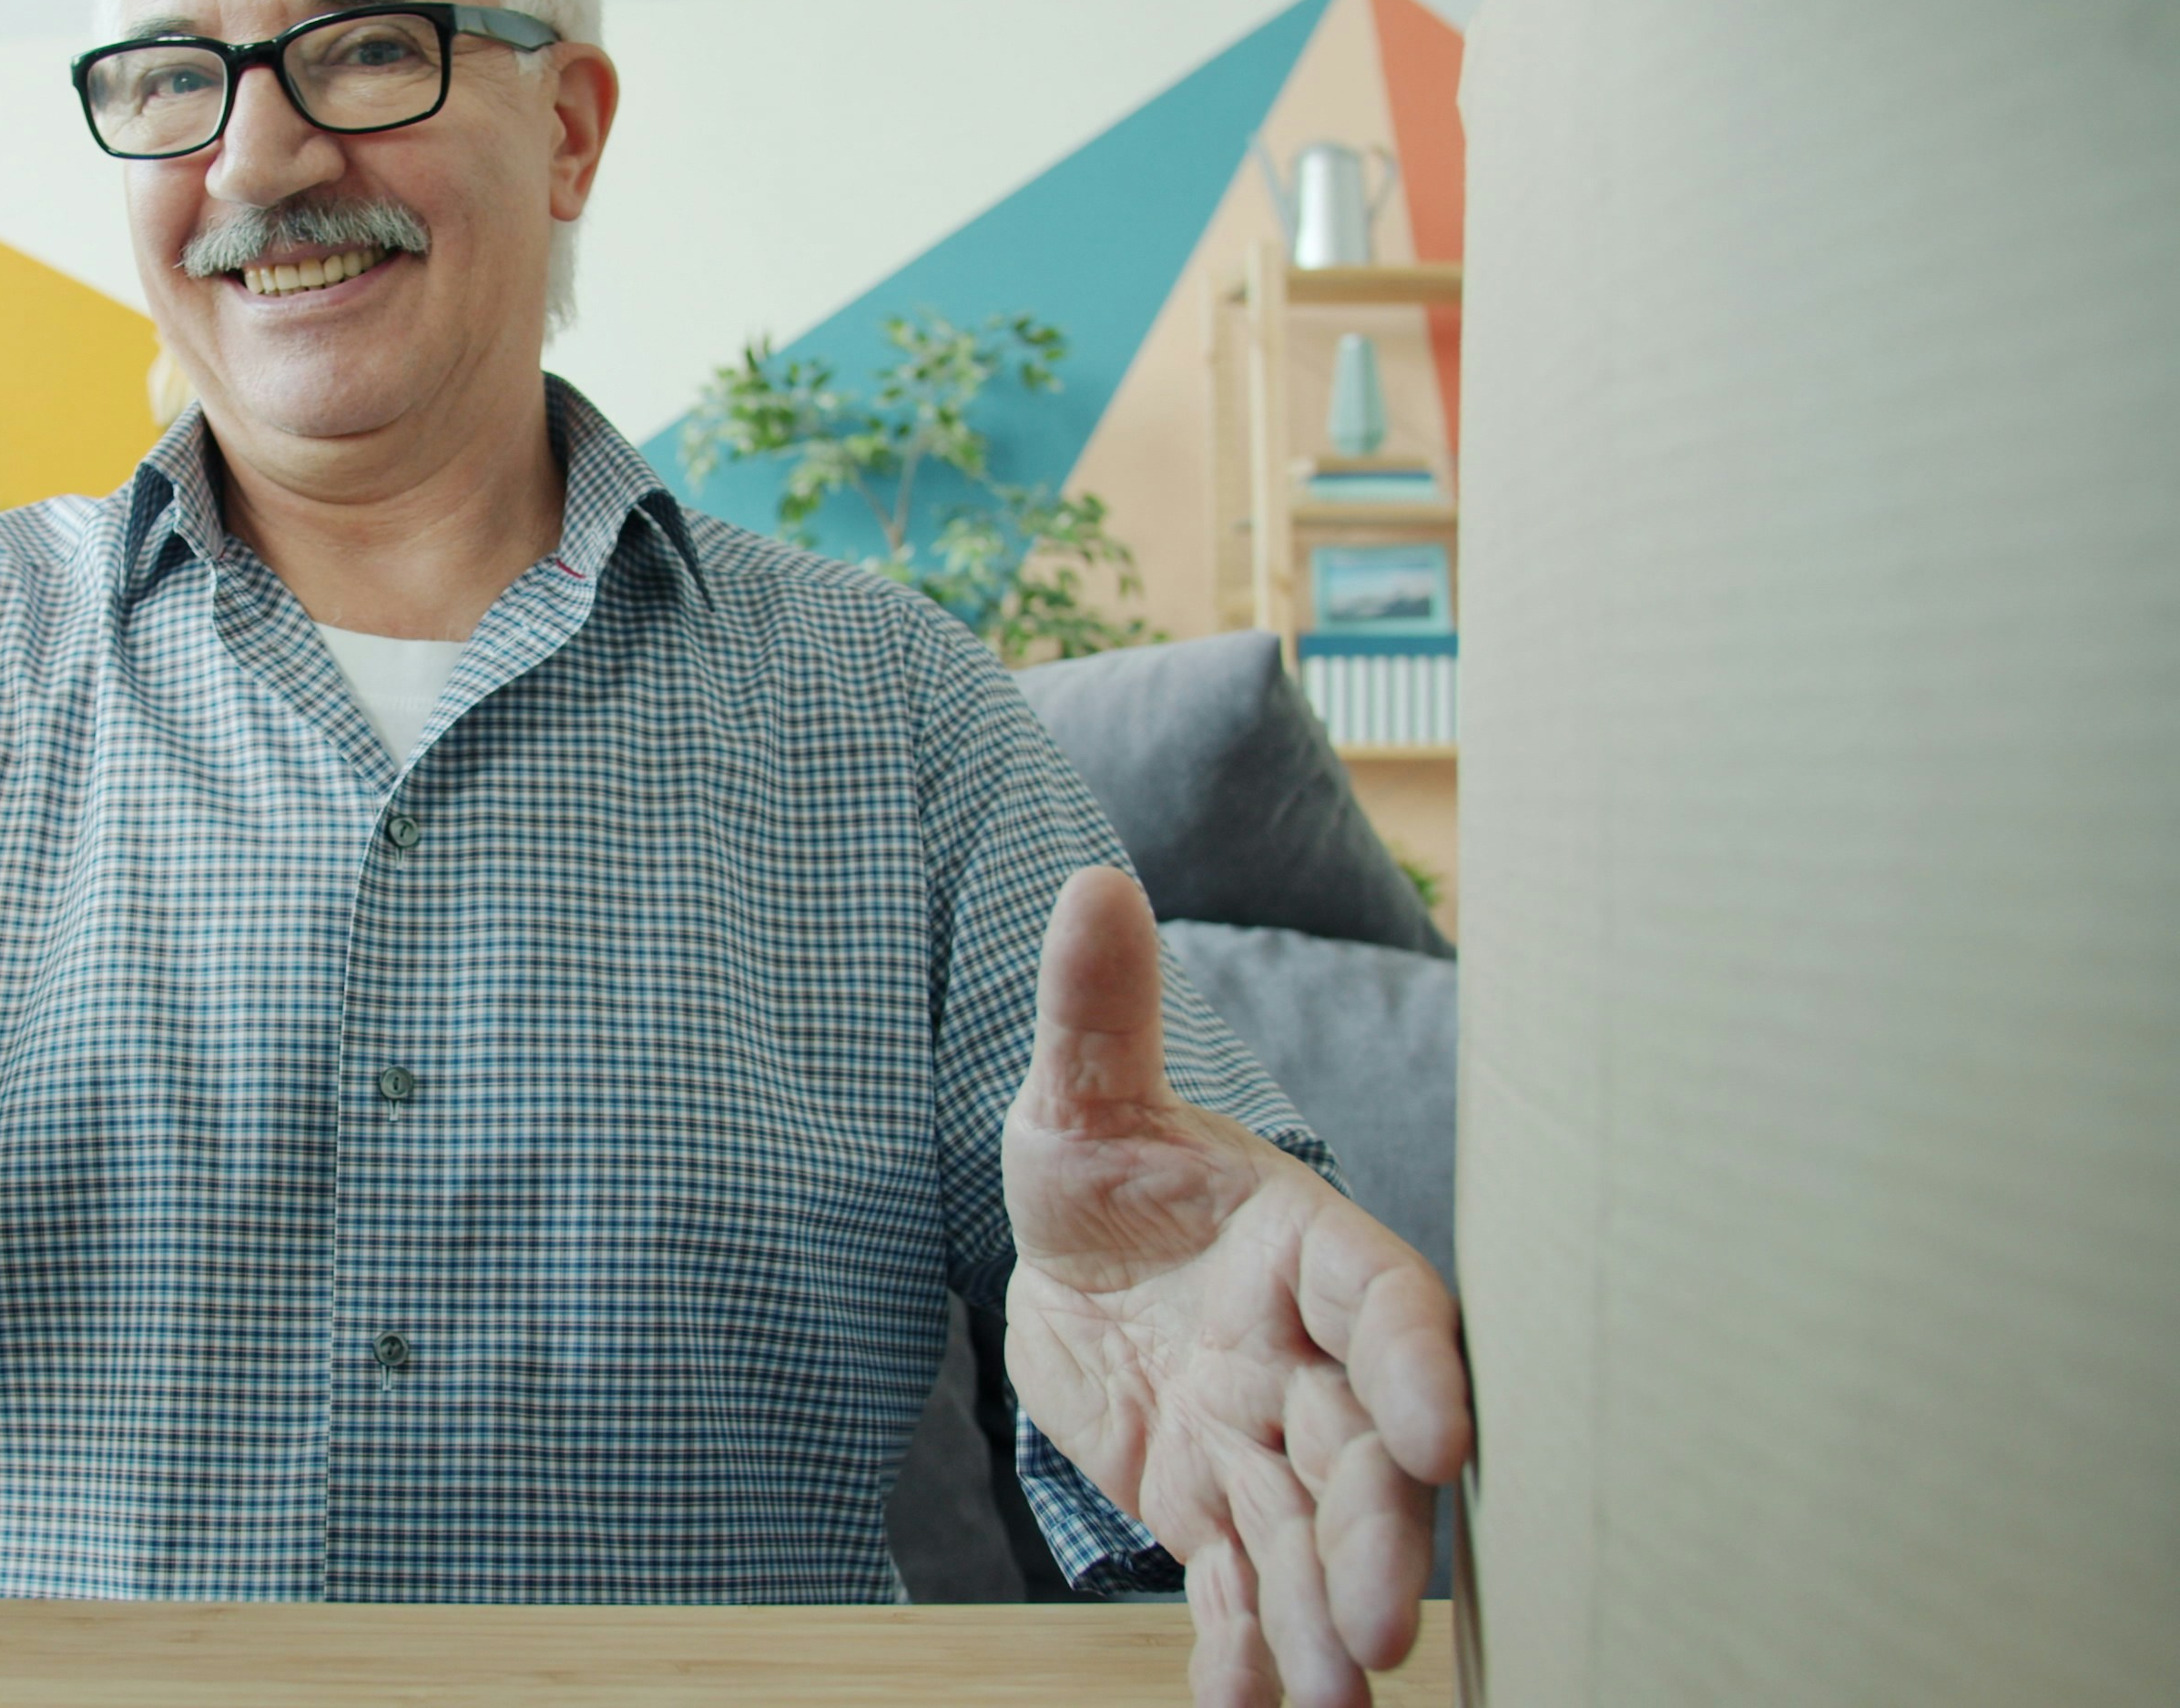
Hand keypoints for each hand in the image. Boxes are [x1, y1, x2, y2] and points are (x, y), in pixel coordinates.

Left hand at [998, 868, 1470, 1707]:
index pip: (1389, 1305)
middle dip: (1382, 1536)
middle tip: (1384, 1625)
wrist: (1073, 1250)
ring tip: (1338, 1698)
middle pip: (1367, 1452)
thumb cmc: (1102, 1160)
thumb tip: (1088, 888)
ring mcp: (1266, 1442)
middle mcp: (1308, 1358)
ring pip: (1315, 1537)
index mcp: (1305, 1249)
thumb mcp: (1076, 1091)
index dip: (1422, 1366)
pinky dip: (1244, 1652)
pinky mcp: (1212, 1508)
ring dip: (1330, 1617)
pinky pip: (1239, 1588)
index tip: (1443, 1434)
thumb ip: (1097, 1013)